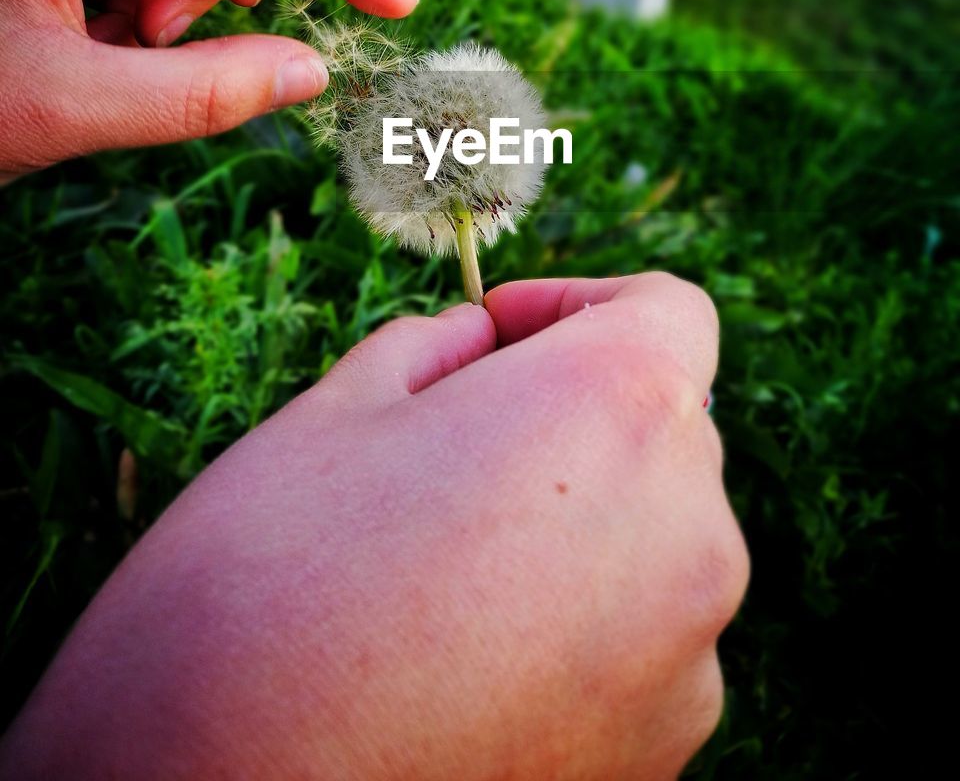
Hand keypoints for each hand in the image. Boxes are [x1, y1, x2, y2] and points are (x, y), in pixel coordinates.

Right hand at [0, 273, 747, 780]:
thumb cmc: (260, 593)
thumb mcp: (331, 416)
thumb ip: (433, 349)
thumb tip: (479, 342)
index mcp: (616, 410)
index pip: (668, 314)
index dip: (577, 304)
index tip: (498, 334)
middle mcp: (689, 529)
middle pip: (660, 427)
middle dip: (567, 412)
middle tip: (447, 446)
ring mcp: (688, 657)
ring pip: (651, 536)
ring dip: (574, 520)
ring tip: (441, 566)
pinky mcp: (663, 753)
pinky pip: (640, 641)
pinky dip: (576, 622)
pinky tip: (462, 658)